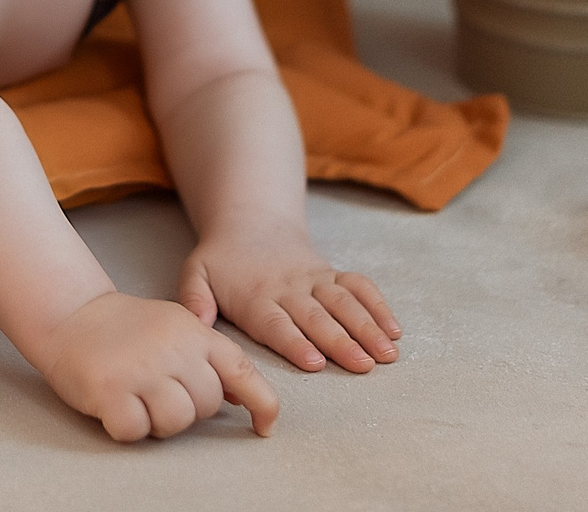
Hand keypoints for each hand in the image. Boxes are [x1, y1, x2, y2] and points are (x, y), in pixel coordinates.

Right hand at [35, 291, 278, 441]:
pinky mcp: (110, 389)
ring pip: (176, 422)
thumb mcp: (178, 329)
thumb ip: (209, 359)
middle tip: (159, 391)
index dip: (261, 403)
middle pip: (207, 405)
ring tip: (138, 398)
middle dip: (188, 409)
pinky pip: (136, 430)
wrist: (72, 313)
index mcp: (194, 333)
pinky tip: (117, 404)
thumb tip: (242, 396)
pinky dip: (127, 426)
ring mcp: (141, 369)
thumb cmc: (127, 328)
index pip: (241, 370)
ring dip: (158, 422)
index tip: (264, 426)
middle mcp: (173, 349)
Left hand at [178, 219, 400, 373]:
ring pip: (345, 302)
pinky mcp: (332, 272)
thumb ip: (193, 300)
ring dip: (368, 328)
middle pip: (317, 317)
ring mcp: (315, 279)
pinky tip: (394, 330)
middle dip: (341, 342)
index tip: (315, 361)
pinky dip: (378, 305)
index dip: (295, 342)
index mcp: (256, 296)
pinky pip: (359, 285)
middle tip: (363, 364)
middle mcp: (290, 288)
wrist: (250, 222)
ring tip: (386, 354)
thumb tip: (195, 326)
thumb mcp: (196, 273)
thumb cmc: (222, 260)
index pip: (277, 322)